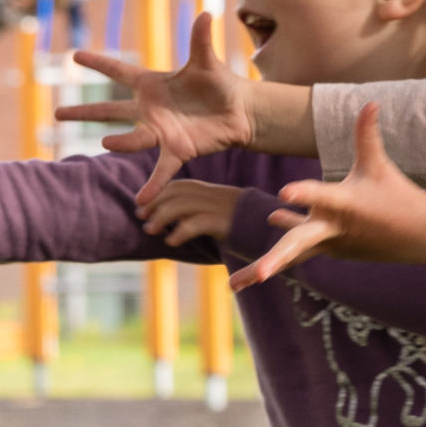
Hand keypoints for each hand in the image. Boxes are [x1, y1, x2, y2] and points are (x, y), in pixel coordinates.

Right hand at [63, 12, 255, 204]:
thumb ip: (201, 40)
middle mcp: (149, 109)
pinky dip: (153, 183)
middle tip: (56, 112)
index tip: (74, 55)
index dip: (98, 63)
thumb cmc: (219, 84)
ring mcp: (160, 130)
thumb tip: (207, 12)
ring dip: (120, 141)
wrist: (238, 111)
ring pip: (132, 138)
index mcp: (152, 84)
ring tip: (105, 144)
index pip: (119, 71)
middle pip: (111, 110)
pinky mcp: (177, 148)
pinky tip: (142, 199)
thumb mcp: (208, 62)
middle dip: (84, 112)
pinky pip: (162, 168)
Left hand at [138, 179, 291, 253]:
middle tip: (141, 219)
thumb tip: (183, 221)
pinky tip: (172, 242)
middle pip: (176, 193)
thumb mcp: (229, 214)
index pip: (180, 185)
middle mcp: (215, 195)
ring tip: (152, 232)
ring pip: (180, 207)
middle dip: (154, 205)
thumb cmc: (255, 227)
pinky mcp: (225, 222)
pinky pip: (195, 224)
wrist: (284, 231)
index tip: (142, 206)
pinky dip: (179, 232)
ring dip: (161, 219)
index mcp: (215, 191)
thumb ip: (209, 212)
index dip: (157, 194)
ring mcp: (220, 207)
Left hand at [234, 105, 425, 288]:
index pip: (319, 195)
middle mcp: (332, 228)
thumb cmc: (396, 194)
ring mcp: (329, 244)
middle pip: (300, 243)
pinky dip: (277, 256)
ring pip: (292, 256)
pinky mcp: (327, 250)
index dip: (303, 194)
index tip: (283, 193)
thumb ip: (366, 135)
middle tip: (260, 275)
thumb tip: (370, 100)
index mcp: (343, 203)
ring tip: (235, 286)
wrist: (419, 235)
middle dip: (276, 259)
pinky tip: (253, 261)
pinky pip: (297, 251)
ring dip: (263, 269)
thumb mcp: (378, 165)